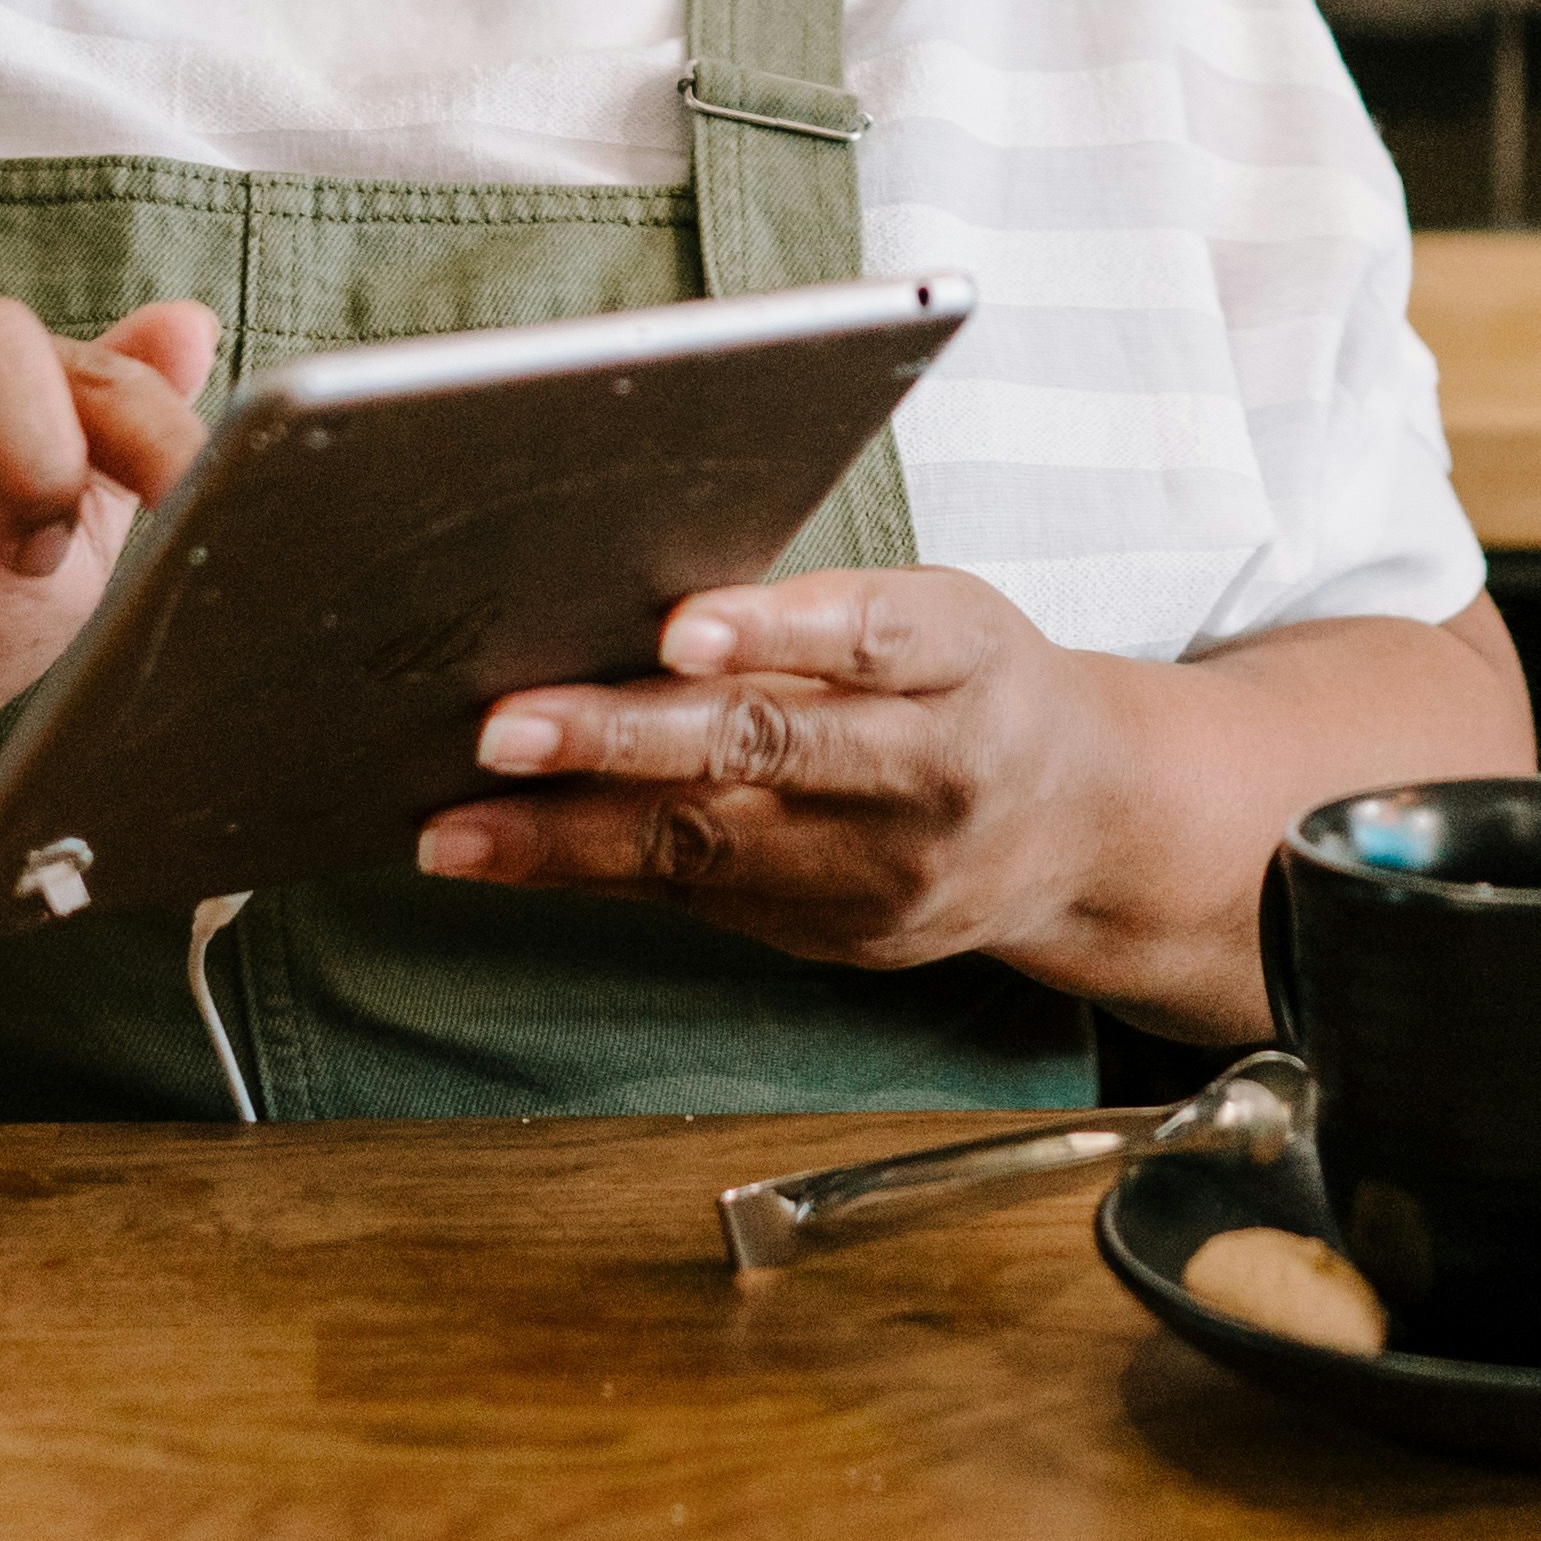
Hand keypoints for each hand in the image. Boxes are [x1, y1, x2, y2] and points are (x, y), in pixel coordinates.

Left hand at [428, 568, 1136, 977]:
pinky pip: (702, 901)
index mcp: (963, 659)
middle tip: (506, 729)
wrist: (1083, 829)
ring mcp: (890, 872)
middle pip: (771, 752)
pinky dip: (592, 875)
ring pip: (714, 849)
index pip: (872, 636)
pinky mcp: (843, 937)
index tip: (680, 626)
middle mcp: (935, 772)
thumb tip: (625, 603)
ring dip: (570, 837)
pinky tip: (505, 855)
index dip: (776, 631)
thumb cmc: (972, 684)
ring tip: (457, 826)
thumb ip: (811, 619)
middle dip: (624, 740)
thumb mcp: (935, 619)